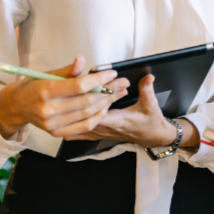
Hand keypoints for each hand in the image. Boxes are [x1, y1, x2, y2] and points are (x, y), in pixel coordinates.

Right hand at [0, 56, 129, 139]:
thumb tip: (82, 59)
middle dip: (109, 90)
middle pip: (87, 100)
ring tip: (120, 92)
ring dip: (107, 102)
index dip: (99, 79)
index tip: (112, 73)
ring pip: (88, 113)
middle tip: (123, 82)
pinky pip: (84, 126)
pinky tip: (106, 107)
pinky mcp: (57, 133)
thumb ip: (68, 69)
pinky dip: (98, 116)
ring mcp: (53, 124)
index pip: (79, 86)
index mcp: (46, 92)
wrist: (17, 106)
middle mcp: (49, 110)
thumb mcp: (48, 74)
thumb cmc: (34, 86)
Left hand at [67, 74, 198, 148]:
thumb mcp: (151, 105)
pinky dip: (69, 123)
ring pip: (77, 122)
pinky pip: (77, 131)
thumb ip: (147, 90)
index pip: (97, 109)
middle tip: (74, 84)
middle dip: (79, 98)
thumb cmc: (150, 121)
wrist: (150, 136)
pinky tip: (62, 115)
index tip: (87, 84)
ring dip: (72, 110)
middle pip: (84, 114)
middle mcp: (104, 128)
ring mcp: (99, 133)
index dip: (91, 97)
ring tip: (65, 96)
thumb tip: (148, 77)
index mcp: (116, 121)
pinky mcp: (97, 134)